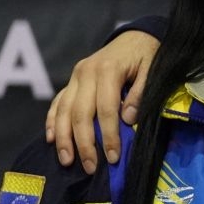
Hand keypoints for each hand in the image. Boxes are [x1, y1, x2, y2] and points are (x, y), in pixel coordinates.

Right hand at [45, 31, 159, 172]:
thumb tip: (128, 119)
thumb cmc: (148, 55)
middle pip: (80, 113)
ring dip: (63, 137)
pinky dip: (52, 121)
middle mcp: (85, 73)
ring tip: (67, 161)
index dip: (108, 135)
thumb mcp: (153, 70)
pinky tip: (51, 139)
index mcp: (107, 70)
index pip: (105, 109)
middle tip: (90, 167)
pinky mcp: (72, 81)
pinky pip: (58, 102)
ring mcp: (75, 77)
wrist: (136, 36)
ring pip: (63, 110)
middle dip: (83, 143)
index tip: (112, 157)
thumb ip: (140, 94)